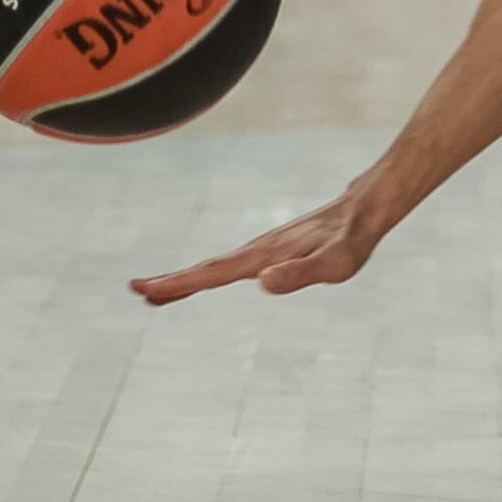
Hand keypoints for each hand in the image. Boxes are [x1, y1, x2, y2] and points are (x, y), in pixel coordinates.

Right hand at [128, 184, 397, 303]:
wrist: (365, 209)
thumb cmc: (353, 240)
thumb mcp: (335, 265)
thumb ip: (300, 274)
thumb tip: (262, 283)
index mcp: (263, 257)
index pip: (213, 274)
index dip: (179, 284)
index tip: (146, 290)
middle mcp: (258, 252)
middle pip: (207, 270)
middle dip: (172, 282)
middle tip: (136, 290)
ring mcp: (263, 250)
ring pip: (216, 267)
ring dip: (185, 279)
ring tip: (156, 292)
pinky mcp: (272, 250)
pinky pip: (232, 264)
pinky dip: (210, 273)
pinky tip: (208, 278)